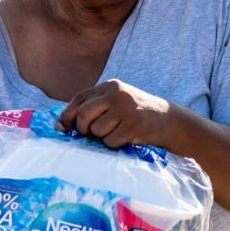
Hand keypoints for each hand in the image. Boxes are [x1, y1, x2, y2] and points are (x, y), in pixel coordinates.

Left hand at [57, 79, 171, 148]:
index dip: (67, 114)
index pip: (80, 98)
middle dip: (83, 128)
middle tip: (90, 134)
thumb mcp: (118, 101)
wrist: (168, 120)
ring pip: (97, 130)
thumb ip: (96, 106)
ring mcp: (126, 109)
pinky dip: (113, 144)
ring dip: (102, 138)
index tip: (60, 128)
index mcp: (111, 86)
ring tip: (116, 133)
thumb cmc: (137, 113)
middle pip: (84, 113)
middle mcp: (117, 94)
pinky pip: (110, 141)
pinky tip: (125, 139)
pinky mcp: (133, 126)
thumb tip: (65, 124)